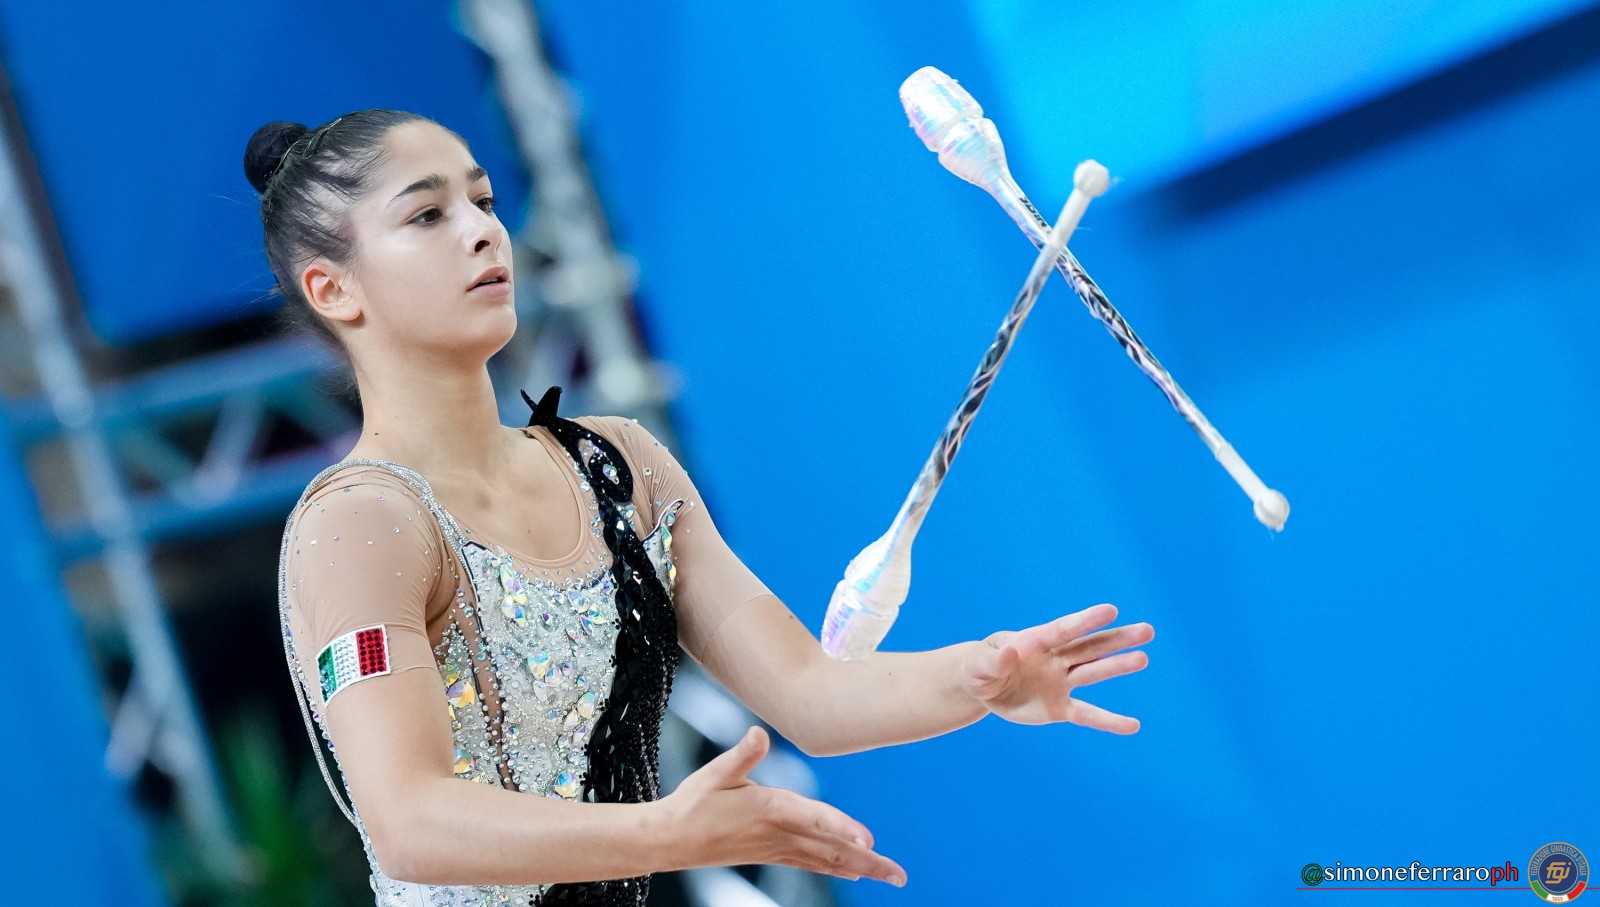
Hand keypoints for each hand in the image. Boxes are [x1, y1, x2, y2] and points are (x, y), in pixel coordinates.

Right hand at [659, 726, 906, 885]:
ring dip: (860, 868)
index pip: (814, 818)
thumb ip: (742, 754)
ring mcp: (776, 848)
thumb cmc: (693, 801)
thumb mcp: (716, 772)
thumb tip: (758, 733)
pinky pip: (811, 863)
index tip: (869, 840)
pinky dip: (836, 867)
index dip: (842, 827)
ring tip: (889, 876)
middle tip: (899, 876)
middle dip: (868, 862)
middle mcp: (779, 833)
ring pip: (826, 861)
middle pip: (831, 849)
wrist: (669, 839)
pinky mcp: (770, 854)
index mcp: (770, 808)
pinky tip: (853, 871)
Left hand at [959, 603, 1152, 732]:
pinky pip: (1087, 715)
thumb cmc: (979, 667)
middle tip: (1147, 630)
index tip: (1110, 610)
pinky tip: (1132, 726)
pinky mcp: (1059, 708)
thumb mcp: (978, 664)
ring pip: (1093, 673)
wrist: (981, 687)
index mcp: (1034, 642)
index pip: (1063, 630)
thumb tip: (1011, 652)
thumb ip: (994, 660)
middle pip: (1090, 647)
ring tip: (1143, 658)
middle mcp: (1054, 659)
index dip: (1085, 621)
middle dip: (1117, 639)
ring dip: (1117, 667)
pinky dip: (1109, 721)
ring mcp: (1060, 683)